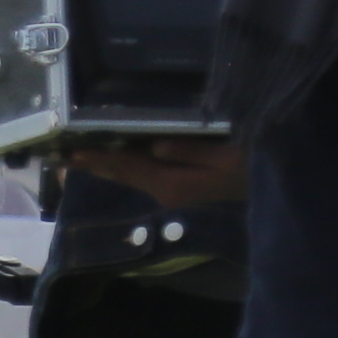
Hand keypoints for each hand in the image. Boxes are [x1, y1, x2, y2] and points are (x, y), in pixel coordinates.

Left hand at [58, 135, 243, 203]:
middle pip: (122, 174)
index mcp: (173, 183)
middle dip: (93, 164)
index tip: (70, 154)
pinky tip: (119, 152)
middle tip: (59, 155)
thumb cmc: (257, 168)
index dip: (98, 159)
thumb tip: (154, 146)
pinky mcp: (182, 185)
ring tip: (79, 152)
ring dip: (107, 163)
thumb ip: (190, 151)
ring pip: (132, 174)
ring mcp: (174, 190)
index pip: (127, 168)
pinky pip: (145, 172)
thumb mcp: (227, 156)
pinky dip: (127, 163)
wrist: (277, 188)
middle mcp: (167, 190)